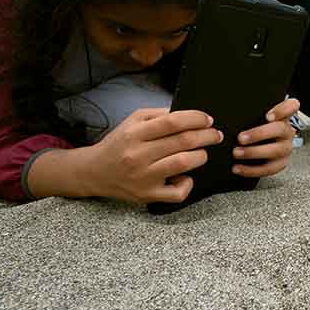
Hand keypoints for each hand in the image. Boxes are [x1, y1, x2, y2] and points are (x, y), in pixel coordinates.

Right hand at [86, 108, 223, 203]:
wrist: (93, 172)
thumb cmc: (118, 144)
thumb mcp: (133, 121)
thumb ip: (159, 114)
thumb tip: (189, 114)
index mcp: (135, 133)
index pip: (172, 122)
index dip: (196, 119)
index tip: (208, 119)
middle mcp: (138, 155)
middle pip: (183, 142)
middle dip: (207, 136)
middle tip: (216, 135)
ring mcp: (143, 177)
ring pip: (184, 164)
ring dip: (201, 156)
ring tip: (203, 153)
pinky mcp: (147, 195)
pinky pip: (176, 192)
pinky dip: (187, 184)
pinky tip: (186, 177)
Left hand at [232, 98, 299, 177]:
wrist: (262, 146)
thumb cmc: (256, 127)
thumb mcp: (256, 117)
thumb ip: (250, 112)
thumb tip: (229, 110)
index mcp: (283, 116)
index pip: (292, 106)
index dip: (282, 110)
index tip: (267, 116)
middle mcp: (287, 131)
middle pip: (280, 129)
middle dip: (259, 134)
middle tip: (240, 138)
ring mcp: (286, 147)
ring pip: (276, 151)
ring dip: (254, 152)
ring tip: (236, 153)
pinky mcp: (280, 163)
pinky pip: (269, 168)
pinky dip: (252, 170)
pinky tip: (237, 168)